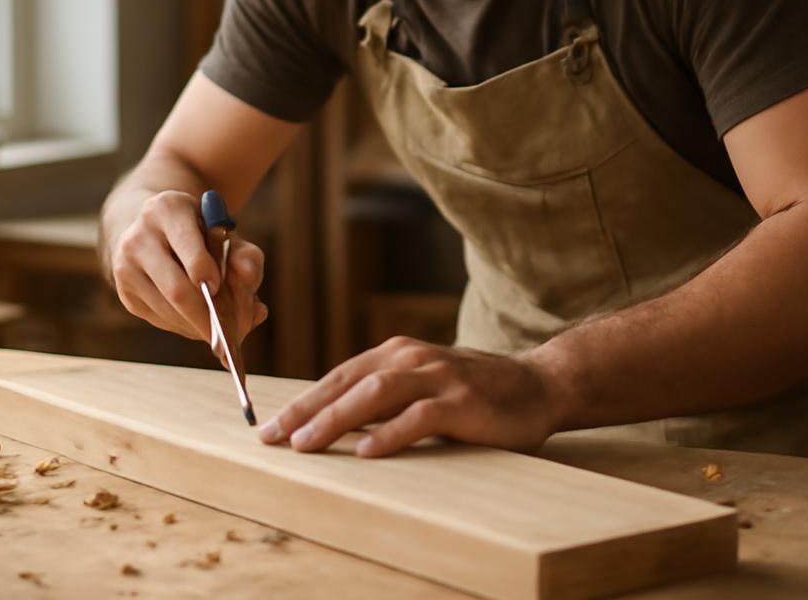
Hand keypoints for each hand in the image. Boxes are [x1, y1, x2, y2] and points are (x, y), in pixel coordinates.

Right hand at [108, 190, 267, 365]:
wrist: (154, 228)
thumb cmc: (199, 232)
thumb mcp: (227, 232)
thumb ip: (246, 257)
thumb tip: (253, 296)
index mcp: (168, 209)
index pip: (187, 245)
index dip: (207, 272)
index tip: (221, 289)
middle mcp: (139, 237)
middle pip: (176, 289)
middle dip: (209, 317)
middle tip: (235, 334)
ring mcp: (126, 267)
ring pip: (168, 311)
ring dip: (200, 327)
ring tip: (225, 329)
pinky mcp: (125, 293)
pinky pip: (161, 320)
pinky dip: (187, 327)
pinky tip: (201, 323)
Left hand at [258, 336, 558, 457]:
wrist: (539, 385)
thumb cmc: (474, 392)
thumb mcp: (422, 387)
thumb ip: (385, 398)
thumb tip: (332, 424)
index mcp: (396, 354)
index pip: (338, 377)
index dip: (302, 401)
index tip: (268, 428)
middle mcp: (412, 358)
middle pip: (347, 383)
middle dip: (305, 410)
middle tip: (271, 438)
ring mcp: (438, 377)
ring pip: (375, 394)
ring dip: (336, 419)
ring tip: (306, 444)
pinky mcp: (463, 401)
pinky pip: (419, 417)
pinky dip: (390, 434)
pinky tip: (366, 453)